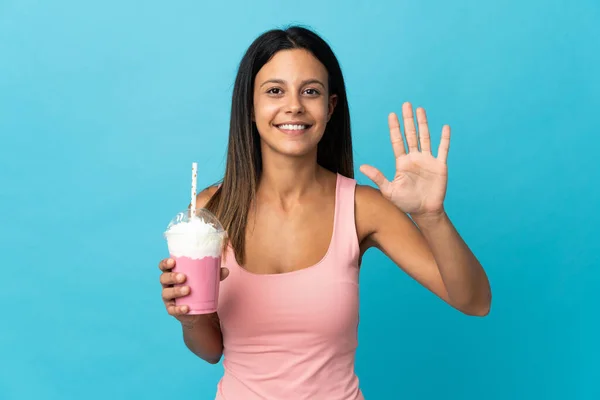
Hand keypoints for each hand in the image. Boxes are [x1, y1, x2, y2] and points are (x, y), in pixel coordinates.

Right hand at [159, 258, 228, 324]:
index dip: (165, 263)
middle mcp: (167, 284)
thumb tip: (226, 270)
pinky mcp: (171, 309)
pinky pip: (172, 309)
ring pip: (167, 293)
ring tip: (188, 290)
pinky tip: (186, 308)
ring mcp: (168, 298)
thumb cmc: (199, 287)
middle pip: (164, 278)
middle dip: (172, 277)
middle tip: (184, 277)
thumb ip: (215, 274)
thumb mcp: (206, 279)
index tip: (172, 261)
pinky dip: (179, 309)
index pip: (164, 266)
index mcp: (173, 273)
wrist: (199, 309)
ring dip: (176, 291)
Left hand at [360, 102, 449, 216]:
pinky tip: (445, 127)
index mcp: (402, 162)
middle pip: (411, 135)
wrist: (424, 211)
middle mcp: (414, 158)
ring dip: (423, 124)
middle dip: (408, 120)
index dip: (394, 128)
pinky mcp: (439, 165)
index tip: (391, 115)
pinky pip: (443, 149)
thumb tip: (362, 167)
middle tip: (406, 104)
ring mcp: (427, 160)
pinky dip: (444, 139)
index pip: (397, 141)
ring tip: (420, 110)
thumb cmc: (405, 203)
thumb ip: (378, 177)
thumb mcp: (389, 191)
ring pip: (425, 137)